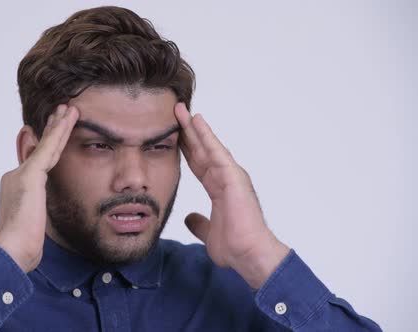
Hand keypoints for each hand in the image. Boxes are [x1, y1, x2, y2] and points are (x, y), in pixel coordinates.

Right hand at [0, 105, 78, 271]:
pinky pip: (50, 148)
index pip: (35, 161)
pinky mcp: (31, 175)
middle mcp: (16, 176)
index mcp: (17, 187)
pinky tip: (68, 118)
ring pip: (46, 144)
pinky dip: (60, 131)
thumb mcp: (32, 225)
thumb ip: (36, 211)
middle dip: (51, 130)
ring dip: (58, 124)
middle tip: (61, 112)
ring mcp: (22, 174)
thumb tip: (38, 209)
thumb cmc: (22, 246)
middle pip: (38, 148)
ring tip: (68, 108)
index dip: (43, 145)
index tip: (50, 133)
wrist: (11, 250)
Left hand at [175, 103, 288, 288]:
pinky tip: (197, 122)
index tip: (173, 134)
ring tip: (181, 110)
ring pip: (209, 146)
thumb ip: (199, 223)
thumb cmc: (236, 246)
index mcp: (219, 189)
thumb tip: (189, 218)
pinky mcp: (234, 177)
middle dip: (187, 131)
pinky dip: (207, 137)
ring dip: (195, 127)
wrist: (249, 255)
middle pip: (201, 150)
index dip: (186, 148)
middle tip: (175, 112)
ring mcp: (231, 176)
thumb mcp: (208, 232)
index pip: (198, 163)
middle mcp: (226, 178)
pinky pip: (217, 153)